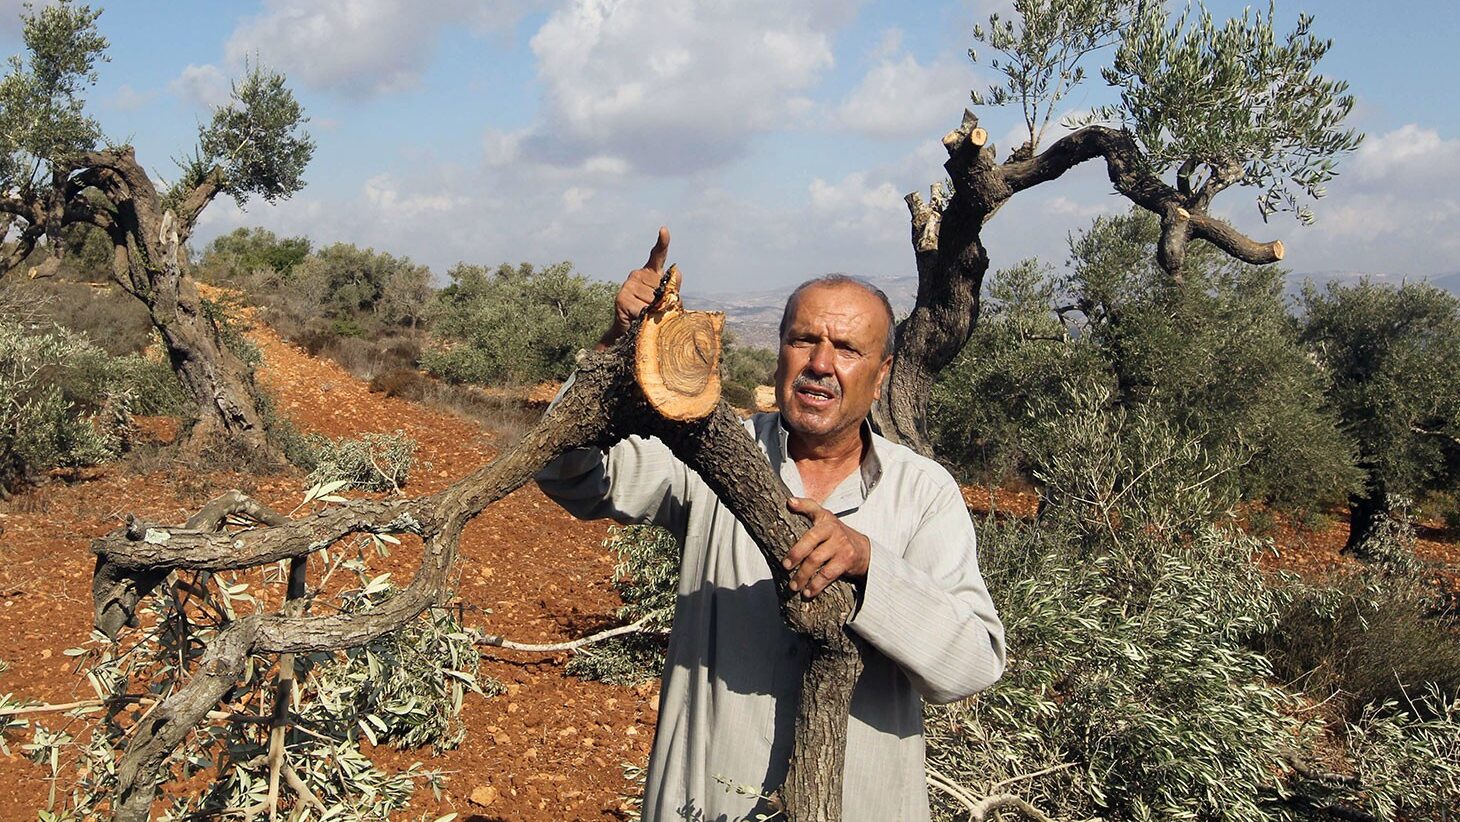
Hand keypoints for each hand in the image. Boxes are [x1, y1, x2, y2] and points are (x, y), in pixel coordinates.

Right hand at [598, 226, 669, 348]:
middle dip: (665, 304)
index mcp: (651, 273)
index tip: (663, 230)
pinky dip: (643, 318)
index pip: (658, 255)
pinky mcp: (621, 297)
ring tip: (644, 316)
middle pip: (663, 289)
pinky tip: (636, 319)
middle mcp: (637, 274)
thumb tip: (671, 288)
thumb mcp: (666, 304)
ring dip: (654, 313)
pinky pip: (642, 309)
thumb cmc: (651, 316)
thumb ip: (673, 294)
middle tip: (654, 312)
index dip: (662, 242)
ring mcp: (628, 284)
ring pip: (653, 301)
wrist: (628, 332)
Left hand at [782, 497, 870, 598]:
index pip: (813, 507)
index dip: (801, 504)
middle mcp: (833, 528)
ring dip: (803, 575)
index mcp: (825, 518)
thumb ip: (808, 510)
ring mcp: (841, 544)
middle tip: (785, 565)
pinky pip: (827, 574)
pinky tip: (807, 592)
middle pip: (810, 539)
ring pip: (816, 560)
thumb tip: (788, 502)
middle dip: (796, 553)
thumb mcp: (825, 520)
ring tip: (793, 585)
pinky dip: (816, 585)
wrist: (863, 550)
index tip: (789, 503)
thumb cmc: (836, 535)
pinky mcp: (846, 560)